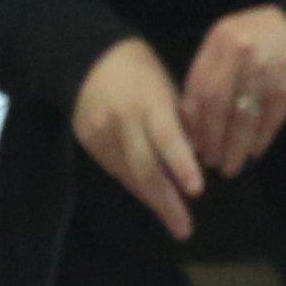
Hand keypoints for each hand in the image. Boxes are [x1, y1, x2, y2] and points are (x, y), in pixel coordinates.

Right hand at [72, 40, 203, 241]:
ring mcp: (102, 135)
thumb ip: (181, 121)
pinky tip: (153, 199)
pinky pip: (117, 171)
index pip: (166, 137)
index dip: (181, 165)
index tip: (197, 190)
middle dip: (167, 202)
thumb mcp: (166, 85)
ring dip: (154, 201)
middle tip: (185, 228)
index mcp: (147, 101)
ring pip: (130, 177)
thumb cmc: (139, 68)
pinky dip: (137, 186)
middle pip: (145, 168)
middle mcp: (123, 122)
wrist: (85, 57)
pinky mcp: (90, 145)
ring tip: (176, 223)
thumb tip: (200, 156)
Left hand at [179, 7, 285, 180]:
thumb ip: (209, 71)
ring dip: (234, 149)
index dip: (193, 120)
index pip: (198, 87)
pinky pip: (268, 124)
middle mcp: (242, 55)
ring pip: (243, 122)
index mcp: (221, 40)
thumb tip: (189, 120)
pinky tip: (253, 153)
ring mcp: (267, 73)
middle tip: (209, 160)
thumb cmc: (258, 40)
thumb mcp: (228, 41)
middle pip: (217, 106)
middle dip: (211, 139)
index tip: (192, 143)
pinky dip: (259, 142)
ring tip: (229, 166)